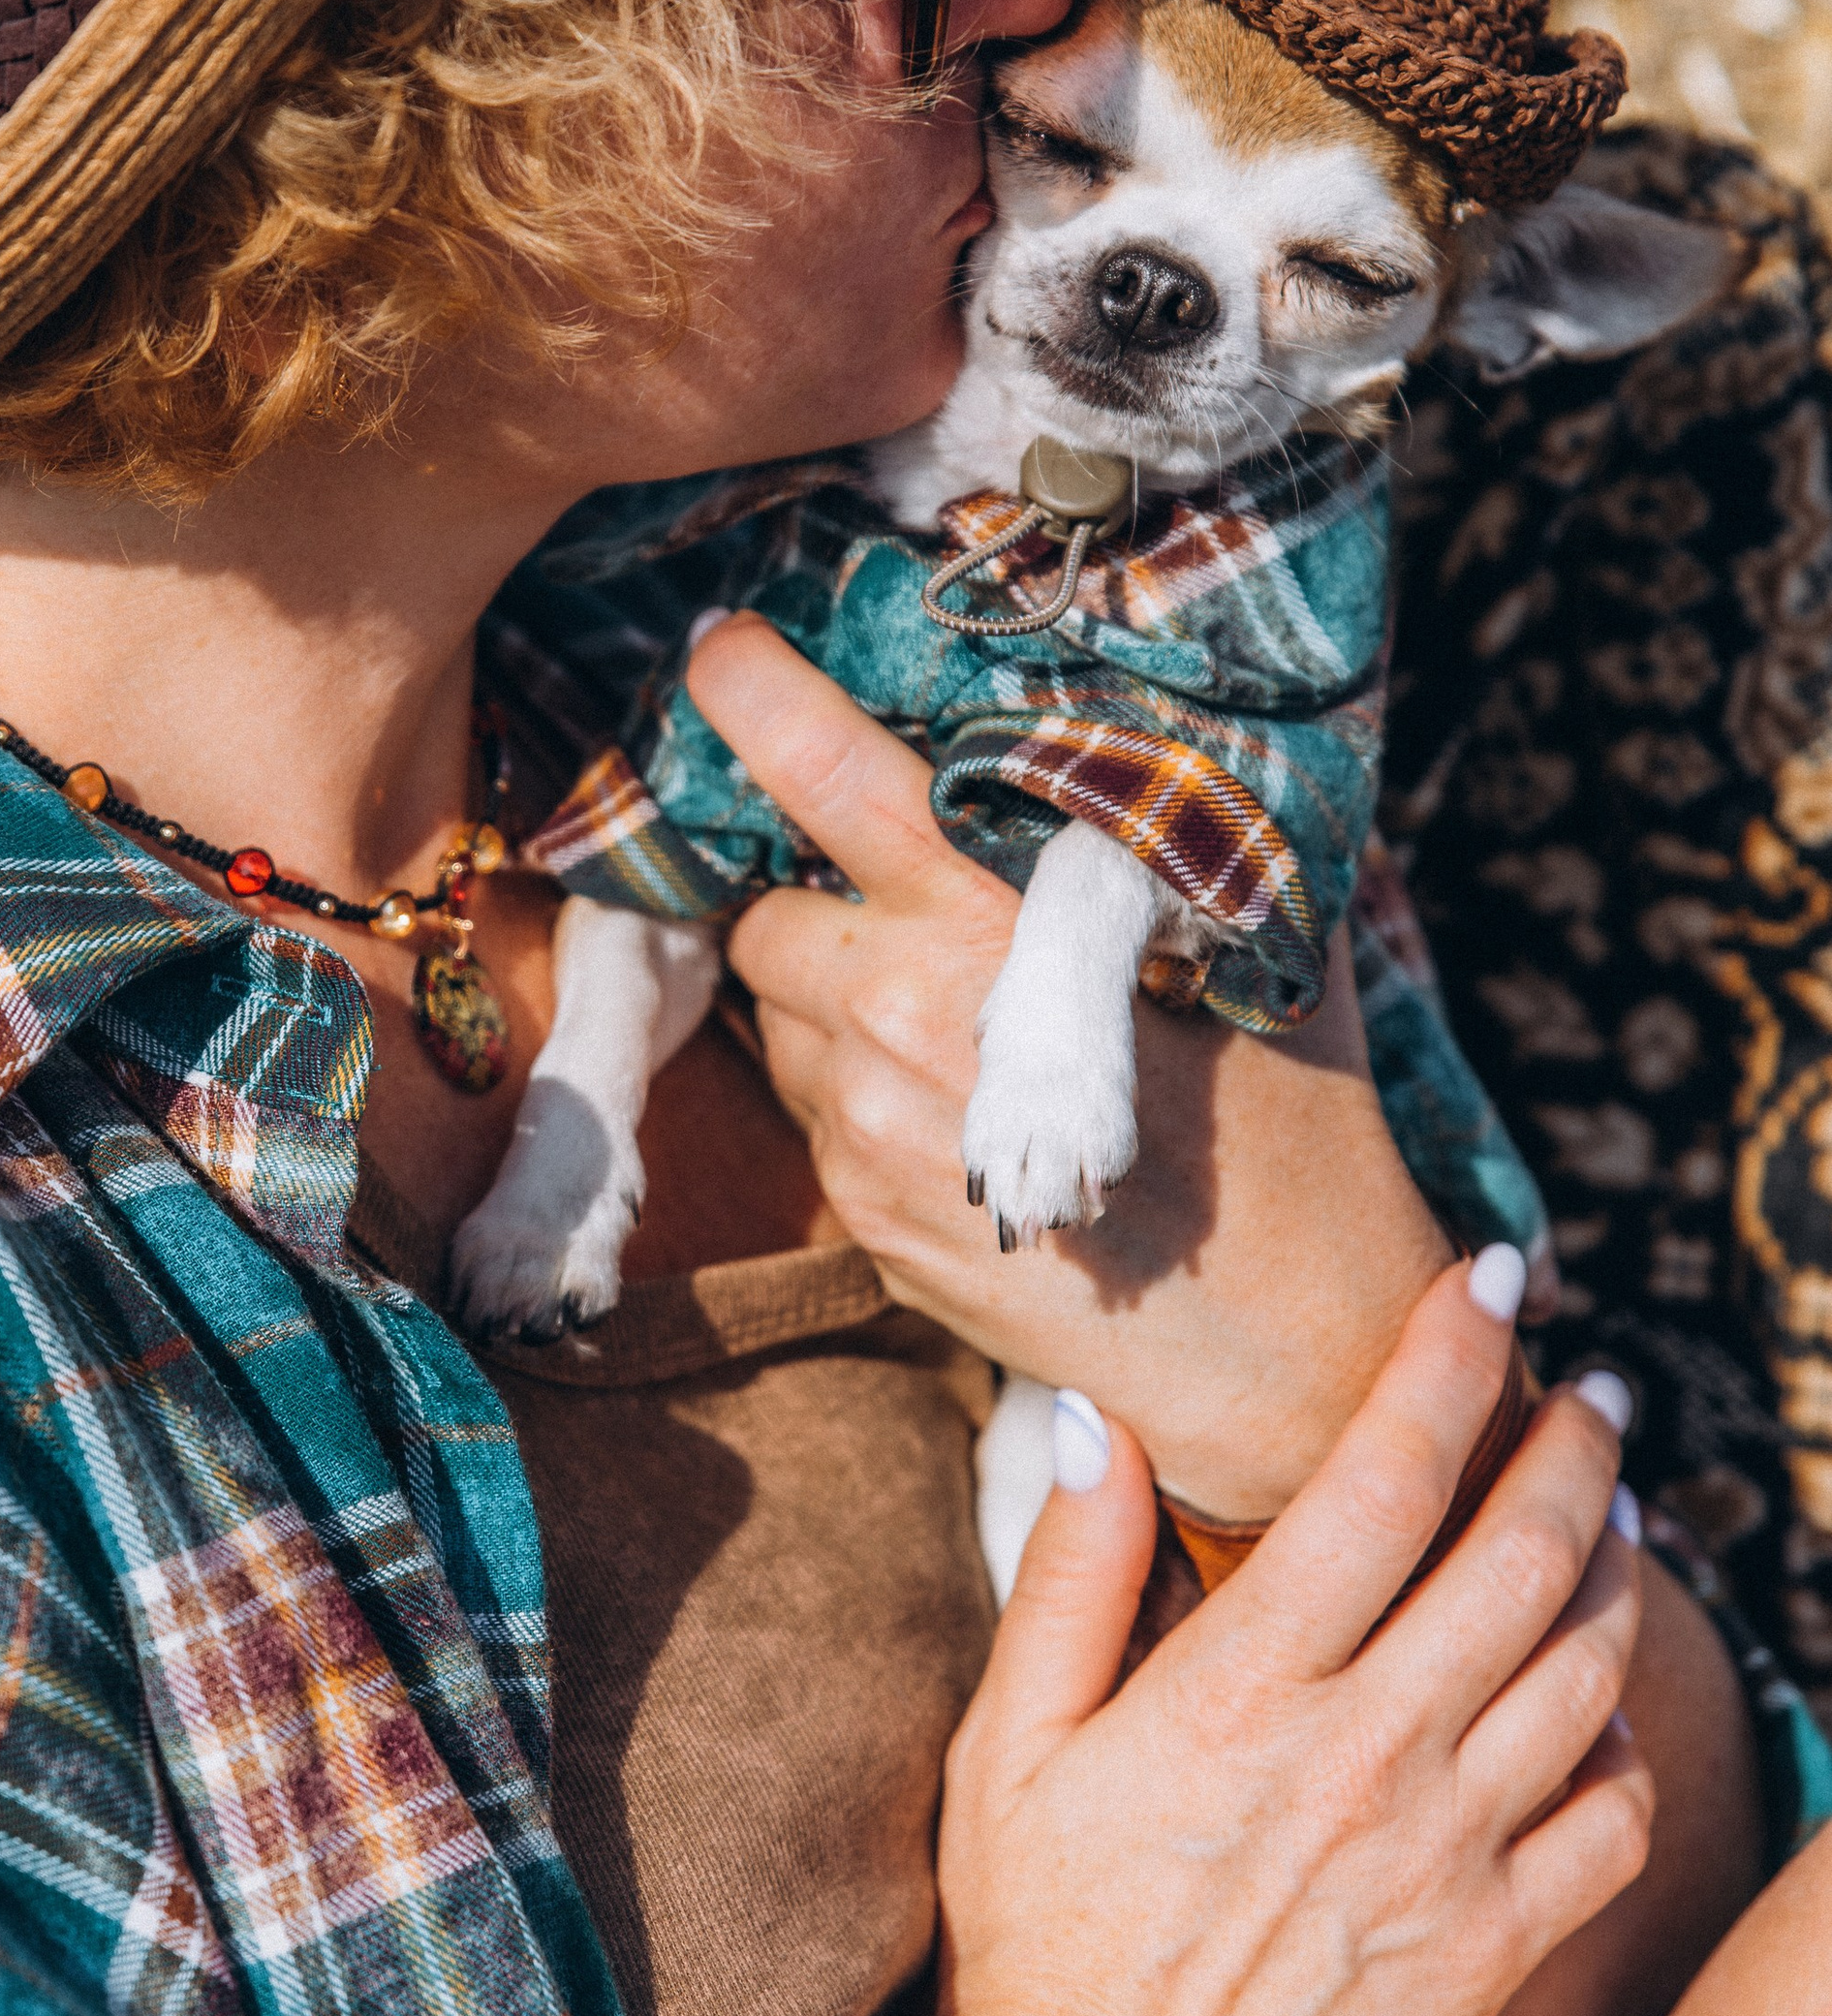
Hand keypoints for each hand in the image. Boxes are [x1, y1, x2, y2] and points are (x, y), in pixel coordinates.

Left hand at [688, 609, 1449, 1513]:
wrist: (1291, 1364)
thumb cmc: (1292, 1145)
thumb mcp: (1252, 964)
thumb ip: (1165, 857)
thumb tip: (1152, 737)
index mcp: (986, 941)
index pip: (831, 783)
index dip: (759, 701)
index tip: (723, 650)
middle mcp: (896, 1035)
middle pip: (768, 918)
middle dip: (817, 898)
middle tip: (910, 899)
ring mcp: (866, 1145)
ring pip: (782, 1023)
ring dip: (836, 1000)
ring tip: (962, 1019)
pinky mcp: (865, 1224)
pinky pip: (817, 1118)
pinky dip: (865, 1092)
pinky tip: (971, 1107)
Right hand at [934, 1261, 1651, 2015]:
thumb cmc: (1036, 1944)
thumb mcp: (1006, 1745)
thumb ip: (1065, 1574)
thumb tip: (1096, 1420)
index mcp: (1242, 1691)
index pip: (1381, 1479)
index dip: (1449, 1358)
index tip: (1490, 1276)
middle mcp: (1365, 1760)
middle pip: (1522, 1554)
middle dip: (1574, 1440)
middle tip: (1590, 1383)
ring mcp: (1444, 1861)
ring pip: (1589, 1670)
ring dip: (1618, 1568)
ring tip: (1612, 1512)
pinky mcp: (1491, 1954)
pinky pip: (1611, 1820)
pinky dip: (1627, 1739)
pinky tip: (1601, 1700)